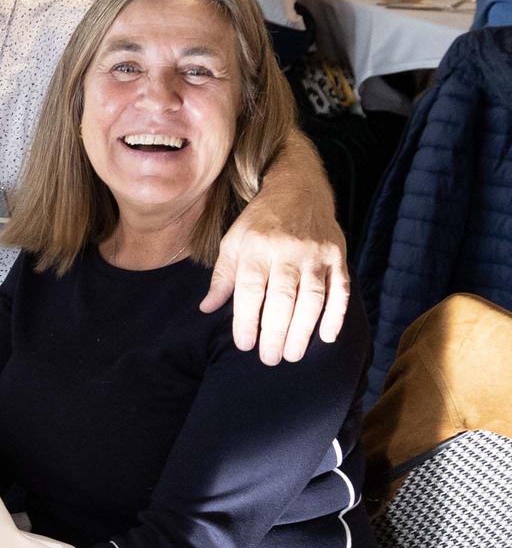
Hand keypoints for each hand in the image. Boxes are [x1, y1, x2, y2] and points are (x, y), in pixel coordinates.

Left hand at [203, 191, 349, 364]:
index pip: (250, 291)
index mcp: (257, 248)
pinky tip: (327, 337)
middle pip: (283, 298)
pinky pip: (341, 289)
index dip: (247, 320)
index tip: (245, 345)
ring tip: (293, 354)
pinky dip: (336, 315)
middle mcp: (288, 251)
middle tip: (270, 358)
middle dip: (276, 332)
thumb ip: (223, 277)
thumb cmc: (260, 222)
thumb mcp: (233, 242)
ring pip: (312, 297)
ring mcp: (316, 254)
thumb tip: (207, 308)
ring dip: (304, 330)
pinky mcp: (338, 256)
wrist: (298, 189)